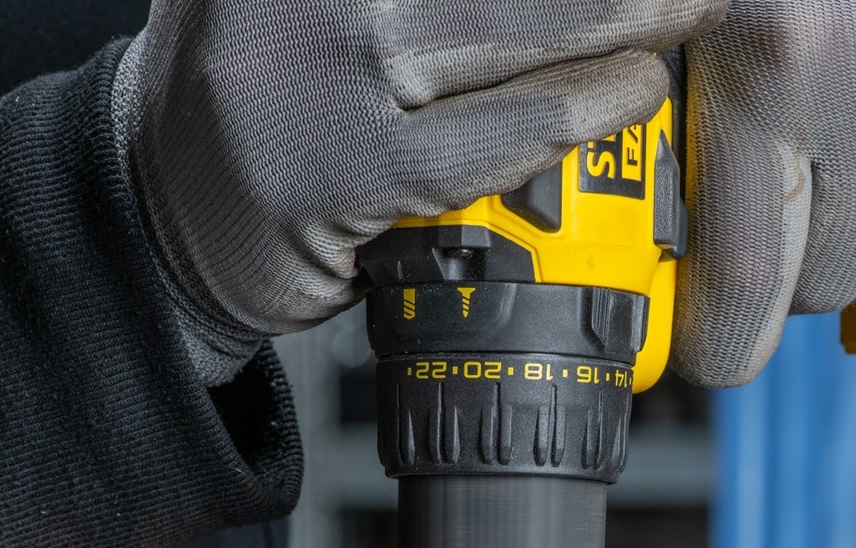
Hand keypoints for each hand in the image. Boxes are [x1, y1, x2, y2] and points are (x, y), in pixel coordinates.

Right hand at [113, 0, 725, 378]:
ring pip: (509, 27)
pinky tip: (637, 91)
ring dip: (627, 15)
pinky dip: (576, 113)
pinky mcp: (336, 167)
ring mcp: (315, 69)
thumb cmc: (265, 94)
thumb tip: (577, 1)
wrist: (157, 218)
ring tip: (698, 6)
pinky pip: (486, 138)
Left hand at [672, 0, 855, 386]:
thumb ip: (666, 128)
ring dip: (852, 248)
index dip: (719, 339)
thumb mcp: (681, 27)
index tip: (706, 352)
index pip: (747, 280)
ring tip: (825, 177)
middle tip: (760, 223)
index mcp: (771, 66)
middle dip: (780, 277)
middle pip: (822, 284)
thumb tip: (652, 251)